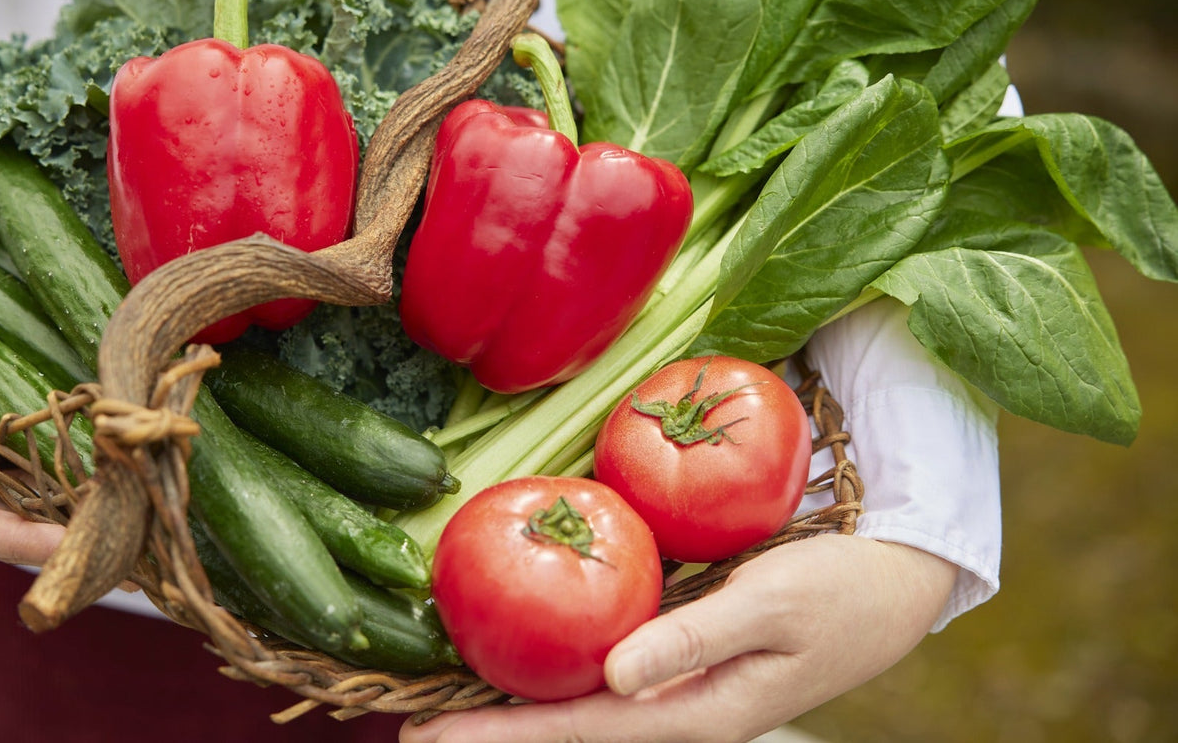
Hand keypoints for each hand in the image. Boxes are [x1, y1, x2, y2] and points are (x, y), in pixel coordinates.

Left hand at [400, 533, 957, 742]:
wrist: (897, 582)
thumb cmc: (840, 588)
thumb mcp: (771, 607)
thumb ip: (691, 639)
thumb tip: (610, 678)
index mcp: (695, 710)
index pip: (579, 730)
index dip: (500, 733)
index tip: (426, 734)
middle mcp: (676, 705)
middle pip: (569, 723)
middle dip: (491, 723)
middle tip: (411, 718)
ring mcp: (678, 683)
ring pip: (582, 698)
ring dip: (518, 698)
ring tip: (447, 691)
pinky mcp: (682, 652)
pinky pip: (605, 664)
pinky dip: (557, 662)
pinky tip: (524, 646)